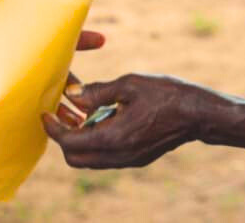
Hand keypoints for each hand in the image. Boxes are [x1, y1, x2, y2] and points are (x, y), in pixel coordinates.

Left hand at [0, 12, 106, 110]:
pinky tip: (23, 133)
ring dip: (39, 101)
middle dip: (64, 77)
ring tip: (68, 119)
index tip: (99, 38)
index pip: (34, 34)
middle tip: (90, 97)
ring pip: (17, 90)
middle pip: (34, 66)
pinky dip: (8, 120)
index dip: (67, 36)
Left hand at [43, 74, 213, 167]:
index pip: (69, 142)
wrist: (200, 114)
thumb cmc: (168, 95)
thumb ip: (98, 92)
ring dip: (79, 138)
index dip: (53, 128)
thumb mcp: (130, 84)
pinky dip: (95, 140)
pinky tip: (102, 116)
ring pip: (90, 159)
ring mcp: (128, 160)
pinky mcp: (137, 158)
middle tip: (61, 111)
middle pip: (75, 157)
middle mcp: (118, 155)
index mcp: (113, 138)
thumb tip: (72, 95)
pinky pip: (105, 156)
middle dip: (63, 136)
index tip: (44, 112)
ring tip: (79, 110)